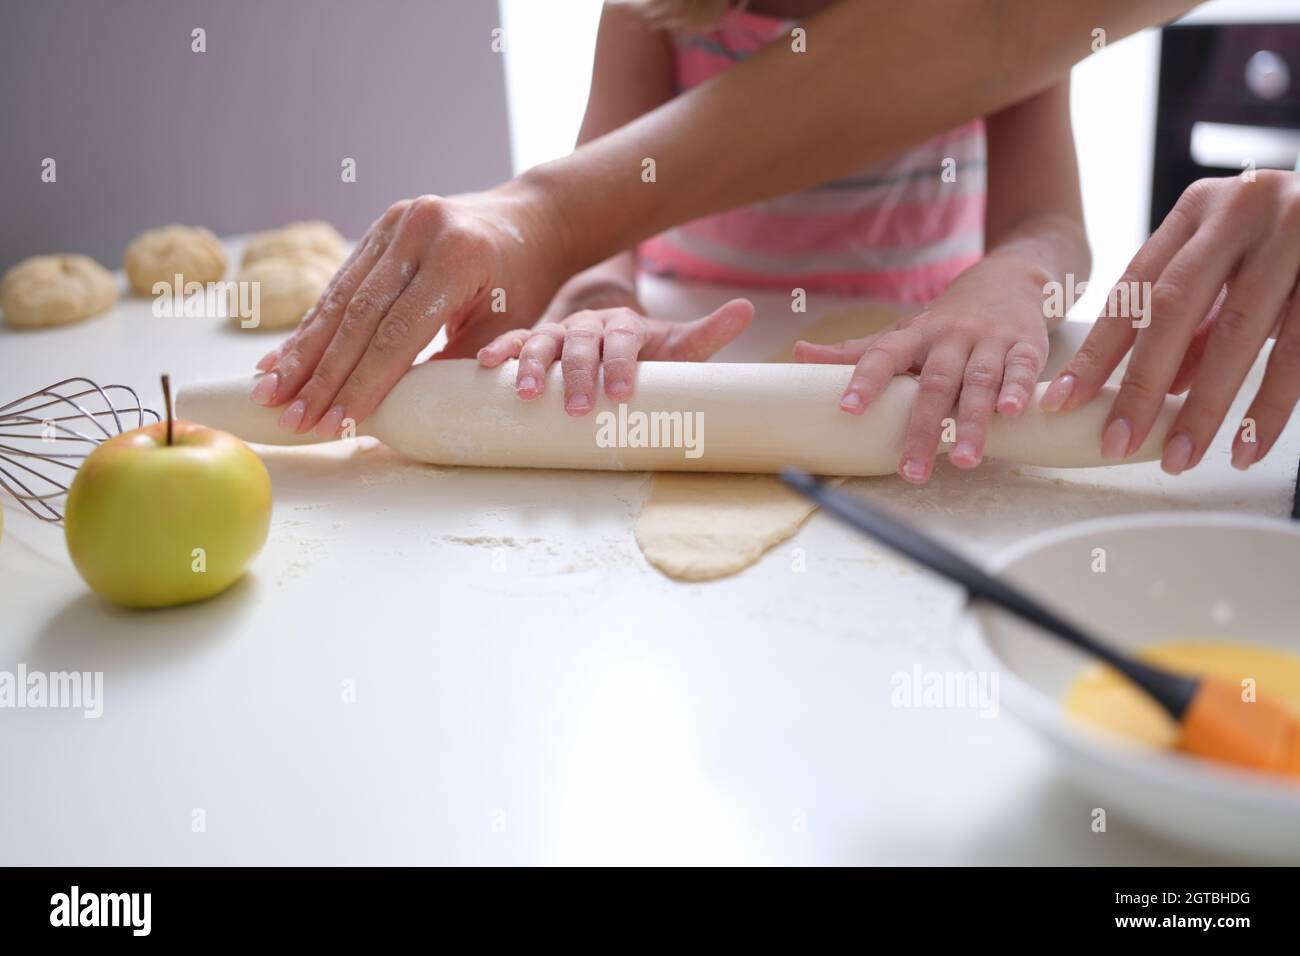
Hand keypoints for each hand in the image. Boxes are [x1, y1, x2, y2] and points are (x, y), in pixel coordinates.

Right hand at [249, 183, 573, 436]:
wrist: (530, 218)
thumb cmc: (523, 281)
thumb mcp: (506, 325)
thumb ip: (457, 364)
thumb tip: (401, 412)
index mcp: (456, 256)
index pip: (397, 331)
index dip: (362, 381)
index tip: (335, 422)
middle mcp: (418, 232)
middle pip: (357, 315)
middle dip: (321, 373)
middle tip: (291, 417)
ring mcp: (394, 224)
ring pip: (338, 297)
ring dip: (302, 351)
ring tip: (269, 393)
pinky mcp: (379, 229)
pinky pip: (339, 283)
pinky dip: (311, 326)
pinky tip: (282, 357)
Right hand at [476, 294, 752, 414]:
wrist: (608, 328)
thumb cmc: (645, 349)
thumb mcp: (679, 343)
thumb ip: (709, 333)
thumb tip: (747, 308)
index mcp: (624, 326)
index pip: (623, 342)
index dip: (621, 366)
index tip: (621, 394)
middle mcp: (588, 326)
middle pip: (581, 345)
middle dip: (577, 375)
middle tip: (577, 407)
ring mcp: (558, 332)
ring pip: (541, 342)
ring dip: (531, 365)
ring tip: (525, 393)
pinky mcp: (533, 342)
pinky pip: (512, 342)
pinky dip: (498, 351)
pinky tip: (482, 366)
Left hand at [795, 266, 1050, 482]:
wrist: (1008, 281)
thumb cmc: (943, 323)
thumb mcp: (900, 334)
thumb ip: (854, 352)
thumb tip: (798, 354)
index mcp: (914, 334)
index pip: (884, 355)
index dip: (866, 380)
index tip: (848, 409)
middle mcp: (950, 336)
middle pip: (934, 383)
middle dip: (923, 428)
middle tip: (911, 471)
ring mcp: (989, 340)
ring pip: (978, 381)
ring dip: (972, 422)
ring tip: (963, 460)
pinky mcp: (1026, 345)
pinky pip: (1022, 368)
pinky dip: (1018, 390)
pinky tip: (1010, 414)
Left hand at [1040, 171, 1299, 472]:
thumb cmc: (1290, 241)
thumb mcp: (1233, 263)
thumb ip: (1197, 318)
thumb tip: (1165, 385)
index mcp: (1198, 209)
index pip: (1134, 289)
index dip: (1096, 350)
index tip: (1063, 401)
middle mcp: (1241, 211)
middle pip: (1173, 309)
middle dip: (1140, 383)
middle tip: (1116, 441)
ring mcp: (1295, 235)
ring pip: (1237, 334)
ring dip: (1205, 407)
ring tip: (1181, 458)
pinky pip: (1297, 351)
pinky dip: (1269, 407)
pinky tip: (1245, 447)